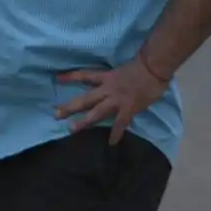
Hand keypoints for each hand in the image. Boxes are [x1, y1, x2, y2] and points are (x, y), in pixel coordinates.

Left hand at [54, 57, 169, 144]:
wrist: (153, 69)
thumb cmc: (140, 67)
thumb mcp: (120, 69)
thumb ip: (113, 78)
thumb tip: (108, 84)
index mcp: (106, 77)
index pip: (84, 76)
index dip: (70, 77)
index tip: (57, 79)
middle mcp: (107, 89)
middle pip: (85, 99)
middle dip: (70, 107)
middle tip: (56, 114)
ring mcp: (116, 100)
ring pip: (96, 113)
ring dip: (84, 122)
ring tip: (72, 129)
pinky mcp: (128, 109)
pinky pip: (120, 124)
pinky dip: (116, 134)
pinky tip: (111, 143)